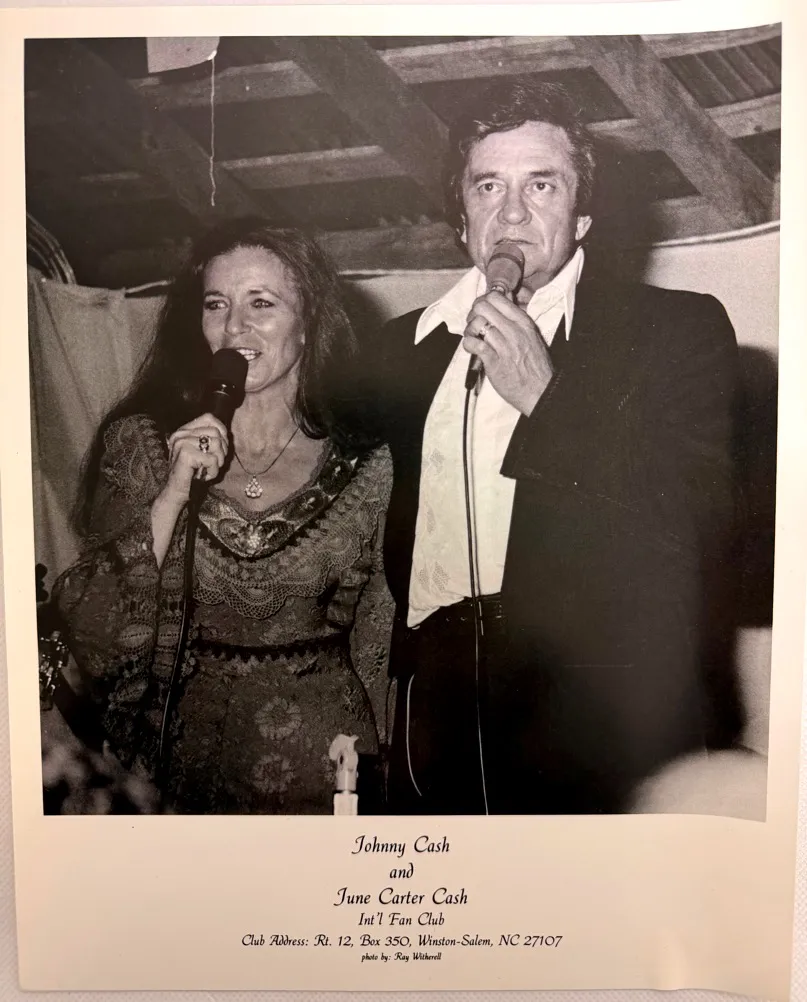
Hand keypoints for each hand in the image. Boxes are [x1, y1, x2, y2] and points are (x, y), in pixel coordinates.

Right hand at [162, 413, 229, 506]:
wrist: (176, 492)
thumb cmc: (192, 473)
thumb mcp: (201, 452)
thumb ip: (210, 439)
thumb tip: (226, 432)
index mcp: (183, 431)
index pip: (209, 418)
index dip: (221, 430)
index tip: (221, 447)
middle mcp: (181, 434)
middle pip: (216, 432)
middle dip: (222, 450)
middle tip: (214, 463)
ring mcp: (181, 442)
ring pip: (216, 444)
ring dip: (218, 462)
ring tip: (208, 470)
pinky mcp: (185, 453)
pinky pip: (212, 459)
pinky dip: (213, 471)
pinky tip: (204, 477)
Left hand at [463, 292, 553, 414]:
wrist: (541, 391)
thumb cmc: (535, 366)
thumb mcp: (531, 336)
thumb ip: (516, 318)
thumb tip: (503, 299)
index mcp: (524, 322)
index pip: (497, 297)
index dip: (483, 301)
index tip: (482, 312)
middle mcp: (514, 331)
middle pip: (483, 306)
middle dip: (473, 313)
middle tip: (475, 324)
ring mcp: (504, 346)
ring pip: (476, 324)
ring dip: (469, 330)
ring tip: (474, 338)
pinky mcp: (494, 362)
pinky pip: (473, 344)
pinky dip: (468, 344)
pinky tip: (472, 348)